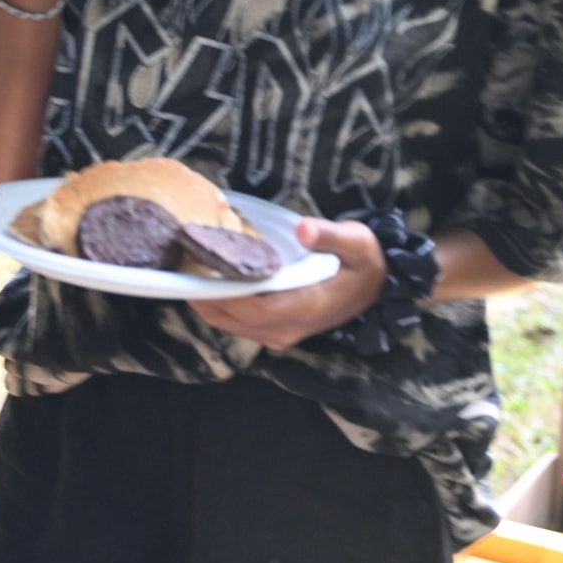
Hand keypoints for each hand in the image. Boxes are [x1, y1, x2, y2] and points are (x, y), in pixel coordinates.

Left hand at [189, 218, 385, 350]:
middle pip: (233, 319)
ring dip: (208, 303)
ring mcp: (284, 335)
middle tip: (180, 266)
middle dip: (203, 296)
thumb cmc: (368, 262)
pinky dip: (221, 308)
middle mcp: (291, 328)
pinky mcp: (279, 333)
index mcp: (307, 307)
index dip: (220, 293)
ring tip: (188, 273)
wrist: (383, 289)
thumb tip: (303, 228)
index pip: (253, 308)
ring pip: (232, 325)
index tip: (195, 270)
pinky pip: (240, 325)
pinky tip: (209, 284)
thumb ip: (330, 235)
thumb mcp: (358, 241)